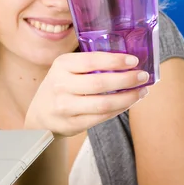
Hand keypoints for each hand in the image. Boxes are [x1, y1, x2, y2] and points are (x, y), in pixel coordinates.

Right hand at [24, 52, 148, 136]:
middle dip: (127, 79)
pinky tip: (128, 103)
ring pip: (104, 103)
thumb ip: (90, 64)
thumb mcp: (67, 69)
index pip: (91, 60)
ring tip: (141, 91)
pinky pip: (102, 117)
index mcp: (61, 65)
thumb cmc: (61, 86)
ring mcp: (65, 107)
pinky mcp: (72, 124)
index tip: (134, 60)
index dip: (115, 60)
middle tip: (143, 76)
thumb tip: (128, 61)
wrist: (41, 115)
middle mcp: (61, 85)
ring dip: (127, 97)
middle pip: (100, 82)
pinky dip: (119, 109)